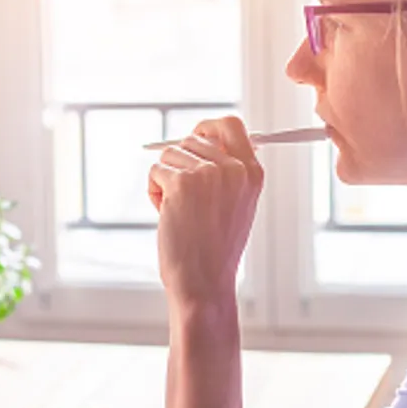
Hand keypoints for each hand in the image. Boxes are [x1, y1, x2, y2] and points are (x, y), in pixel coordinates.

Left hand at [147, 116, 263, 307]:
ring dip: (166, 181)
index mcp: (252, 173)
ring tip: (178, 211)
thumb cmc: (214, 249)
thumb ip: (227, 171)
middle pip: (191, 139)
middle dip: (180, 164)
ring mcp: (208, 174)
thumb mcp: (235, 205)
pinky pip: (155, 171)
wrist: (204, 282)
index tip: (194, 137)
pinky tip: (166, 215)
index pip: (230, 125)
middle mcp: (234, 168)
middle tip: (184, 199)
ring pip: (170, 155)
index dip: (207, 128)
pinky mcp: (181, 183)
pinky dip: (154, 192)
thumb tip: (201, 139)